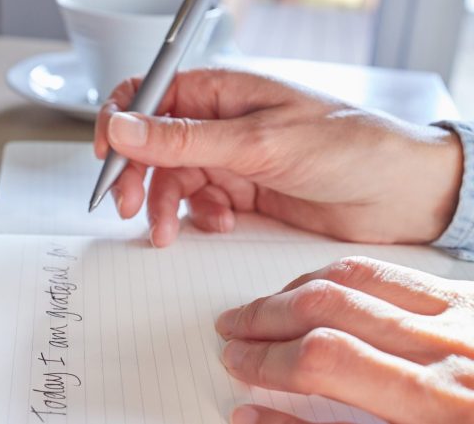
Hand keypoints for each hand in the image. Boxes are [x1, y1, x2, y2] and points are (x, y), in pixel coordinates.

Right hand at [94, 69, 463, 246]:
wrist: (400, 194)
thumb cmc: (346, 145)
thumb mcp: (256, 142)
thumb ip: (183, 139)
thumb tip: (121, 126)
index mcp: (219, 90)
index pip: (147, 95)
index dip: (118, 123)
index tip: (105, 157)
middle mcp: (219, 121)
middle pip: (152, 145)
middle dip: (136, 176)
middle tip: (127, 207)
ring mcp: (229, 158)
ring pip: (171, 180)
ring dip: (165, 206)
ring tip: (168, 232)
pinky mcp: (241, 191)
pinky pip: (198, 203)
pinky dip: (199, 217)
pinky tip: (221, 222)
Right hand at [215, 256, 473, 423]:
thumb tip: (256, 418)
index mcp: (437, 404)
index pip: (323, 359)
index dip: (266, 361)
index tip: (235, 364)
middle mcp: (449, 348)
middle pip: (329, 309)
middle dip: (266, 317)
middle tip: (231, 329)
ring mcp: (463, 317)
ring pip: (355, 279)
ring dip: (295, 289)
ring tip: (261, 306)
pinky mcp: (472, 299)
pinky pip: (392, 272)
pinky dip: (342, 275)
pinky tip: (319, 285)